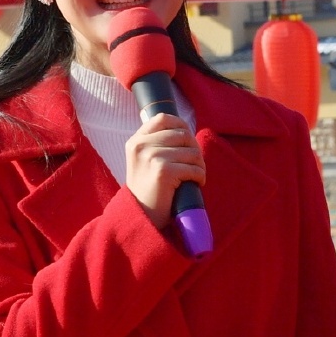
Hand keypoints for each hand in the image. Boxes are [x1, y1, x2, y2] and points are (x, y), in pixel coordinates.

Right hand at [123, 111, 205, 230]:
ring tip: (196, 176)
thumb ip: (158, 144)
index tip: (188, 142)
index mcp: (136, 141)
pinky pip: (193, 168)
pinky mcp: (163, 171)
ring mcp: (151, 157)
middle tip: (196, 165)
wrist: (140, 218)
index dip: (182, 126)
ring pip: (191, 152)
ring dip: (200, 165)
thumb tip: (185, 130)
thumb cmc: (148, 191)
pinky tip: (195, 184)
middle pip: (183, 134)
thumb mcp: (145, 161)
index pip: (164, 118)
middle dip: (195, 149)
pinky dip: (200, 177)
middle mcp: (141, 146)